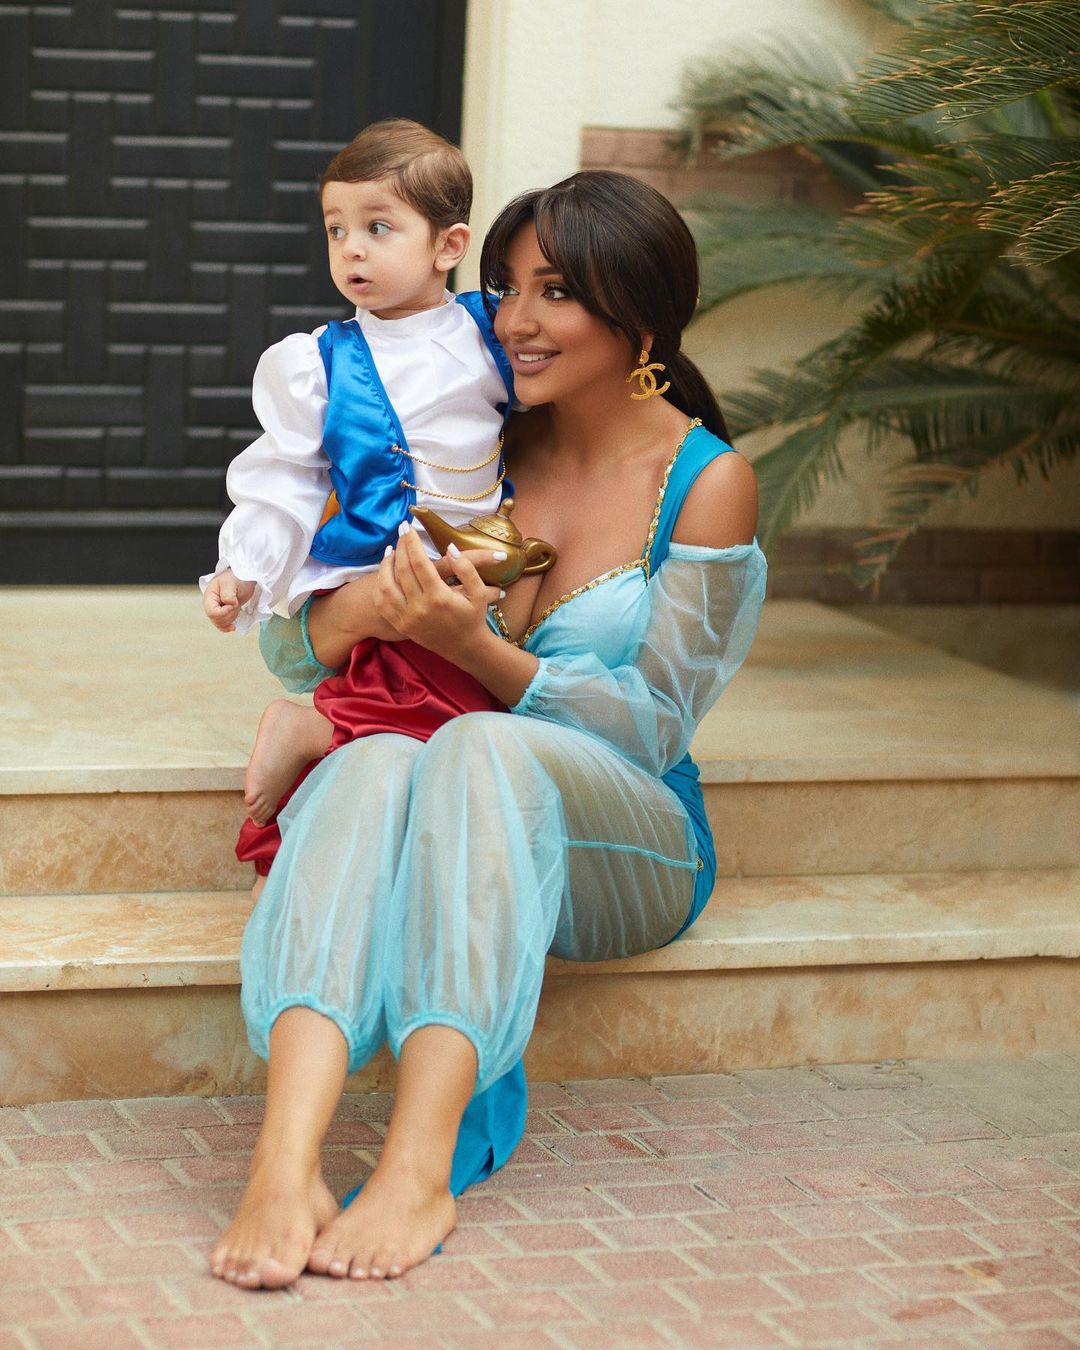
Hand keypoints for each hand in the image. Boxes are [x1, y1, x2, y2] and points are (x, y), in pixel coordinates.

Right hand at [204, 568, 256, 631]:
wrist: (245, 577)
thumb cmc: (237, 577)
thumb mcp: (232, 583)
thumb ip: (228, 595)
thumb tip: (229, 606)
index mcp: (210, 595)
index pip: (212, 612)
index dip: (224, 612)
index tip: (234, 604)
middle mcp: (211, 603)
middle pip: (215, 619)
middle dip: (228, 615)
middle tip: (236, 604)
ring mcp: (217, 609)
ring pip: (220, 623)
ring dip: (231, 619)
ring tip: (237, 607)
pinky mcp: (224, 613)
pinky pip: (222, 624)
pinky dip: (227, 627)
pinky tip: (233, 627)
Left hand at [375, 522, 502, 661]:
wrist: (464, 647)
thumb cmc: (473, 617)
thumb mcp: (479, 592)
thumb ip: (467, 569)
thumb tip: (451, 548)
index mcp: (439, 597)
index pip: (419, 562)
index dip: (412, 542)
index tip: (408, 528)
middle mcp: (420, 608)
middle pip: (402, 570)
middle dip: (400, 547)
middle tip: (401, 532)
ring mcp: (407, 618)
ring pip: (386, 585)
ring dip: (386, 564)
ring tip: (392, 550)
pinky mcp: (400, 625)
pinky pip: (383, 602)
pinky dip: (381, 584)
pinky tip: (386, 572)